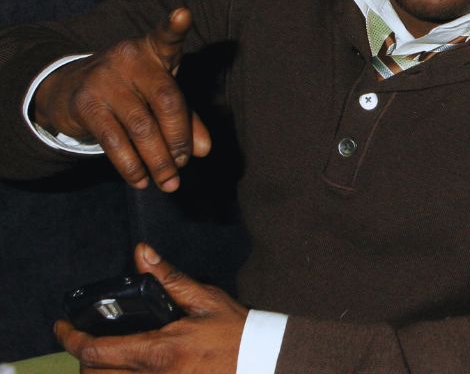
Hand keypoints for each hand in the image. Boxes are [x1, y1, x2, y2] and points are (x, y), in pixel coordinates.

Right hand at [32, 7, 210, 190]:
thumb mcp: (159, 97)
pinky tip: (141, 181)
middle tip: (185, 163)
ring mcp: (105, 79)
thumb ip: (185, 119)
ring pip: (141, 127)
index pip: (166, 37)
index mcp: (153, 51)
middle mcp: (129, 59)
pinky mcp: (86, 104)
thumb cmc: (130, 91)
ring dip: (159, 160)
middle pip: (167, 101)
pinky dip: (131, 166)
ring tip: (169, 182)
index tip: (184, 13)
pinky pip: (114, 141)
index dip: (175, 26)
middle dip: (180, 139)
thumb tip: (203, 151)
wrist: (69, 91)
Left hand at [56, 243, 246, 372]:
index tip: (61, 326)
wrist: (261, 360)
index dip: (70, 338)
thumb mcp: (203, 299)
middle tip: (89, 338)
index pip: (95, 351)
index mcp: (158, 351)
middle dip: (84, 358)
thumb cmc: (235, 331)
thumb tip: (142, 254)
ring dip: (100, 372)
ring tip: (106, 355)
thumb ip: (168, 278)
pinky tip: (127, 367)